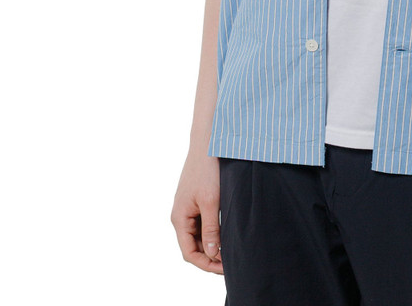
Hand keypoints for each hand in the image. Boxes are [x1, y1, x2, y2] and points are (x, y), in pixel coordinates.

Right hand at [171, 150, 223, 274]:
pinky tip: (227, 234)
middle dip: (211, 257)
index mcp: (179, 218)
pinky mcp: (196, 200)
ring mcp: (188, 208)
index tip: (225, 268)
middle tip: (232, 262)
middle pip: (193, 246)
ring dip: (213, 245)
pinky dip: (213, 232)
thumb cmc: (207, 170)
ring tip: (231, 251)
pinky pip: (202, 223)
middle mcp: (181, 215)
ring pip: (199, 236)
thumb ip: (211, 229)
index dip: (206, 264)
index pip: (189, 253)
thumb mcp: (211, 201)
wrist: (207, 143)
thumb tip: (212, 255)